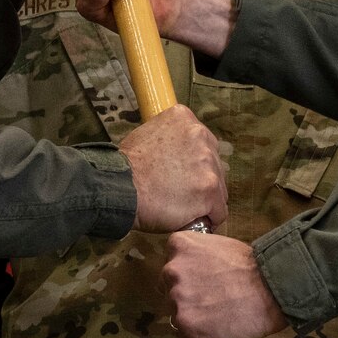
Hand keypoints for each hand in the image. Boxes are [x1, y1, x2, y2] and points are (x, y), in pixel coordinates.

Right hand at [118, 106, 226, 231]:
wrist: (119, 187)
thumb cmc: (126, 167)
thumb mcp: (148, 134)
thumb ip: (171, 140)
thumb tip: (179, 154)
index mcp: (185, 119)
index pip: (203, 144)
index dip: (193, 164)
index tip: (182, 174)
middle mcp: (201, 136)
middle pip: (215, 165)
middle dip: (201, 180)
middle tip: (180, 192)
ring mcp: (208, 164)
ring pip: (219, 189)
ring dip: (204, 200)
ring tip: (181, 206)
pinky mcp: (209, 191)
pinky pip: (218, 211)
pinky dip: (206, 218)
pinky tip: (190, 218)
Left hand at [162, 231, 286, 337]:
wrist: (272, 287)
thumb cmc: (254, 267)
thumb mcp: (219, 247)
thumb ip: (199, 258)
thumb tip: (195, 276)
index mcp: (179, 247)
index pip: (172, 268)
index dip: (188, 281)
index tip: (204, 287)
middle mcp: (172, 271)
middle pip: (170, 293)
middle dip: (188, 301)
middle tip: (213, 305)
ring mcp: (177, 299)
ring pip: (178, 319)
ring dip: (195, 323)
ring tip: (219, 322)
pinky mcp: (187, 324)